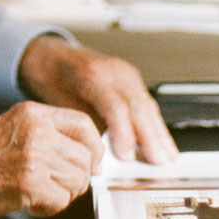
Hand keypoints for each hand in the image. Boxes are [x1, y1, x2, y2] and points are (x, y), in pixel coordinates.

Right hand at [0, 101, 100, 218]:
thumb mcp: (14, 128)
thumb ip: (47, 133)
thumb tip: (84, 153)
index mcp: (33, 113)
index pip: (83, 123)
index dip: (95, 146)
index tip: (93, 162)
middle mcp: (37, 131)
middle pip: (84, 157)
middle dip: (78, 178)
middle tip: (61, 187)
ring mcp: (34, 157)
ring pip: (77, 180)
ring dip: (63, 194)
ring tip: (40, 194)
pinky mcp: (30, 184)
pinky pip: (61, 201)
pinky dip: (50, 208)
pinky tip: (31, 203)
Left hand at [17, 34, 177, 165]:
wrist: (51, 56)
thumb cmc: (52, 79)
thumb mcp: (61, 105)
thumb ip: (86, 126)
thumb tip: (104, 153)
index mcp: (91, 76)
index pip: (116, 107)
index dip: (124, 134)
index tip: (127, 158)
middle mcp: (113, 71)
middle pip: (137, 105)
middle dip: (150, 137)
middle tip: (157, 163)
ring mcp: (125, 72)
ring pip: (147, 104)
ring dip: (159, 132)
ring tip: (167, 157)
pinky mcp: (131, 77)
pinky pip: (146, 101)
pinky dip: (155, 122)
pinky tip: (162, 140)